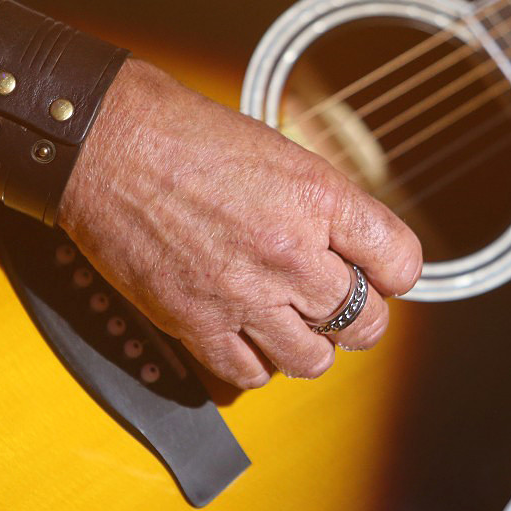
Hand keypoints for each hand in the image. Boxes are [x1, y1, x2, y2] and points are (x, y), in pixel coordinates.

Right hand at [59, 59, 422, 387]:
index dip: (394, 272)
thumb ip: (325, 206)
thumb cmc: (187, 136)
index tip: (381, 273)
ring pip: (314, 361)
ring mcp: (244, 293)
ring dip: (312, 347)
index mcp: (318, 199)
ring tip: (295, 323)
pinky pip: (250, 374)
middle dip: (360, 317)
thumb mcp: (281, 153)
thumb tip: (355, 247)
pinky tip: (251, 335)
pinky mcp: (196, 323)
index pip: (402, 263)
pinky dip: (257, 362)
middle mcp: (289, 252)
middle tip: (340, 304)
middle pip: (366, 323)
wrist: (108, 144)